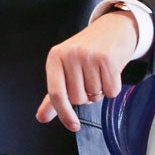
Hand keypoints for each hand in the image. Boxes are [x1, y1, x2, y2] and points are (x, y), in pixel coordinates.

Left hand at [35, 10, 138, 131]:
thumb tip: (41, 118)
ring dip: (99, 90)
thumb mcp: (66, 68)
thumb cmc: (87, 52)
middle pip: (77, 98)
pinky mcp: (107, 59)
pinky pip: (111, 91)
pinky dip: (112, 88)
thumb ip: (55, 94)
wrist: (113, 28)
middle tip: (89, 77)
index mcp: (55, 57)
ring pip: (94, 96)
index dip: (63, 113)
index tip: (73, 125)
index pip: (55, 93)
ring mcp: (88, 55)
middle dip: (86, 95)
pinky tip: (110, 72)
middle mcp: (70, 54)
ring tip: (99, 72)